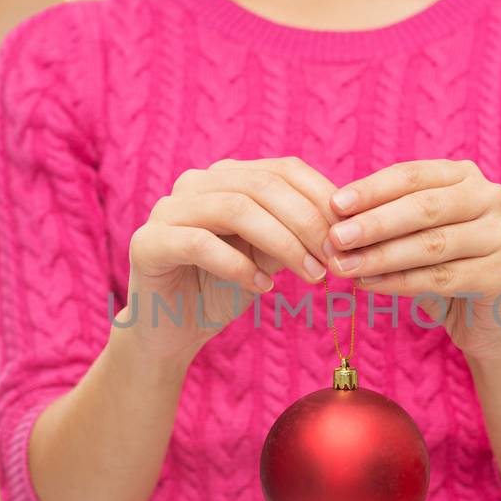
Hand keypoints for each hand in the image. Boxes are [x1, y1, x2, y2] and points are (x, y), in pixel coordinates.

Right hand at [127, 157, 337, 358]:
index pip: (284, 169)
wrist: (170, 331)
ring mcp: (167, 209)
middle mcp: (195, 183)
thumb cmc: (222, 290)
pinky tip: (263, 290)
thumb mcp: (269, 258)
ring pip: (236, 209)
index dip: (323, 198)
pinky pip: (201, 244)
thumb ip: (295, 235)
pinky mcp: (149, 242)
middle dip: (308, 223)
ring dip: (283, 243)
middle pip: (263, 185)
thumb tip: (344, 227)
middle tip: (335, 260)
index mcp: (227, 177)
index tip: (351, 234)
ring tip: (311, 276)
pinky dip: (239, 267)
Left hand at [324, 159, 500, 359]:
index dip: (371, 189)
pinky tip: (369, 285)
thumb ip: (382, 221)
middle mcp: (489, 198)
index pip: (411, 175)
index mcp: (464, 176)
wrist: (486, 318)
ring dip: (381, 256)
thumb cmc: (439, 267)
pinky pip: (441, 278)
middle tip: (336, 238)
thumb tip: (334, 218)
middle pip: (423, 207)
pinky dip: (400, 282)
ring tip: (344, 267)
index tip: (334, 205)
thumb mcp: (411, 236)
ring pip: (431, 244)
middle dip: (374, 223)